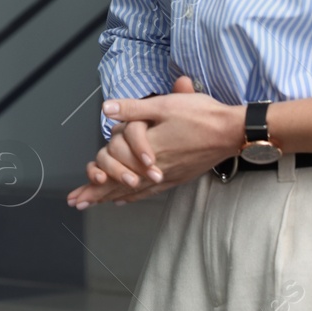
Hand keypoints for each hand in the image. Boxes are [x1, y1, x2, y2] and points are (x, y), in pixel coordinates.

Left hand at [66, 76, 240, 208]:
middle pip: (119, 185)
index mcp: (148, 149)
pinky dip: (136, 196)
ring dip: (112, 198)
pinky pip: (152, 191)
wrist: (233, 132)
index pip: (114, 169)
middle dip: (97, 195)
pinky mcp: (179, 176)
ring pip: (134, 190)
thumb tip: (107, 109)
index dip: (94, 182)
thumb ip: (134, 109)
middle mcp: (155, 167)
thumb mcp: (165, 105)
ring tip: (96, 205)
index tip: (78, 193)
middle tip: (78, 204)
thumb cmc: (202, 116)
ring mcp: (168, 174)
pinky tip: (128, 199)